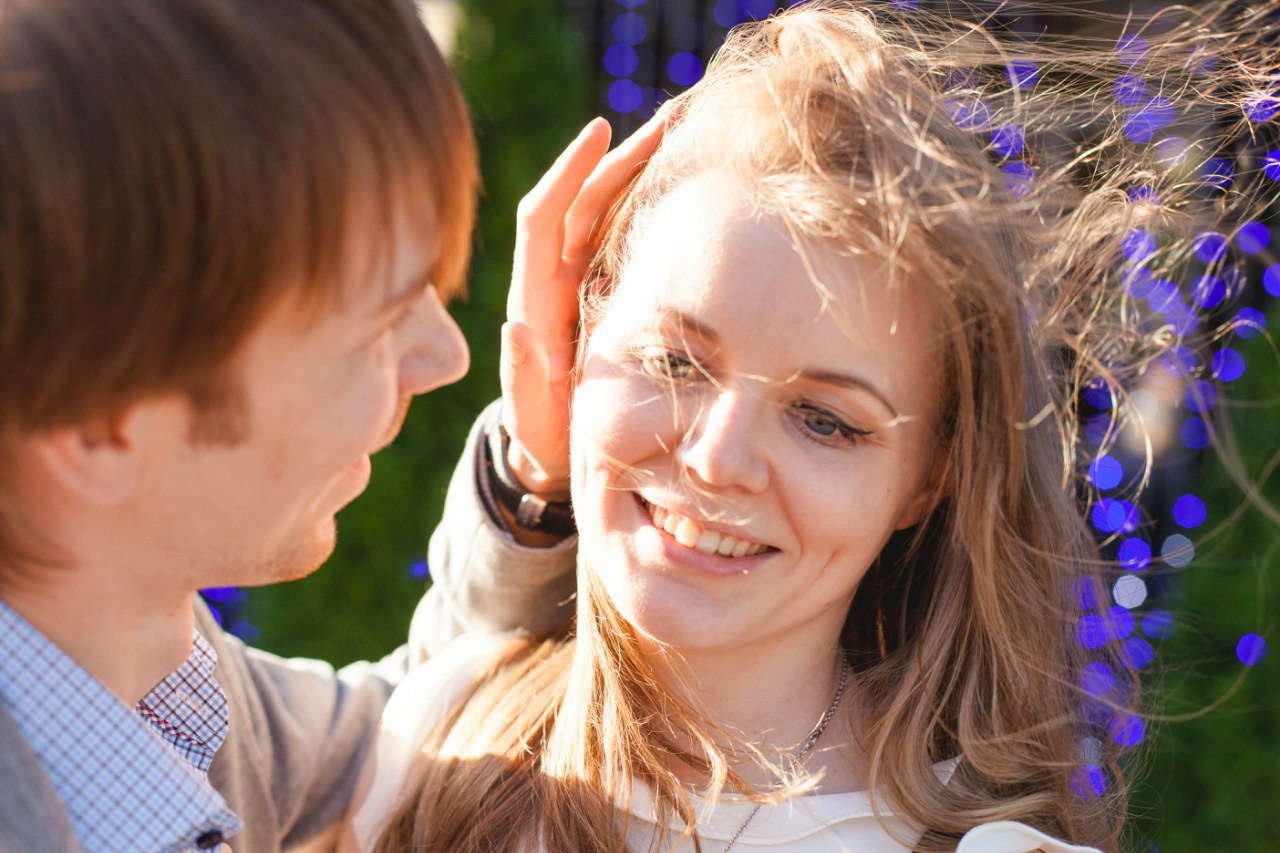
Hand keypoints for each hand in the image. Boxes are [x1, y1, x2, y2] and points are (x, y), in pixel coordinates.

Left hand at [501, 110, 669, 495]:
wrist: (555, 449)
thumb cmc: (545, 436)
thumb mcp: (535, 416)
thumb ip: (523, 376)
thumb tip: (514, 327)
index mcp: (536, 298)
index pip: (543, 219)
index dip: (567, 172)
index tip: (600, 129)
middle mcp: (557, 277)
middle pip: (587, 198)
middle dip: (626, 152)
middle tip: (677, 115)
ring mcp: (585, 279)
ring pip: (612, 208)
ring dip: (646, 166)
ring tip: (693, 129)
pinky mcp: (610, 289)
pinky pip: (629, 234)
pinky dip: (656, 201)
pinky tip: (694, 179)